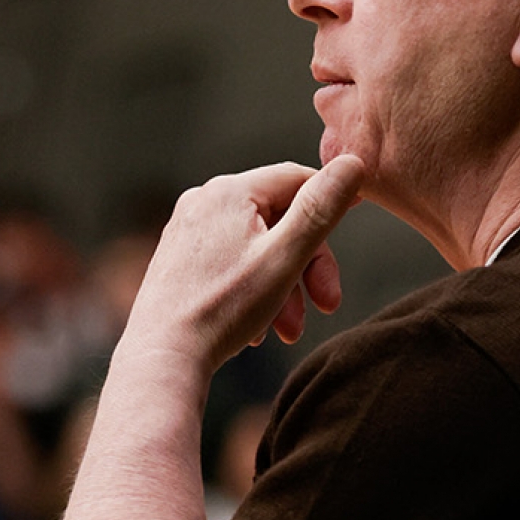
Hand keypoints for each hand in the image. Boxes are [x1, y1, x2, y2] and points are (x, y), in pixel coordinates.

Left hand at [125, 156, 367, 373]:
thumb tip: (354, 162)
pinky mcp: (179, 259)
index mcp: (229, 191)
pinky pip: (232, 263)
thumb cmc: (223, 308)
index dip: (330, 197)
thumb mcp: (285, 257)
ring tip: (287, 330)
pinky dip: (254, 291)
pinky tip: (259, 328)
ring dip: (284, 286)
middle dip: (308, 264)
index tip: (357, 211)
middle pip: (277, 219)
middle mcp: (203, 201)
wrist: (162, 356)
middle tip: (327, 305)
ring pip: (257, 247)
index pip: (295, 178)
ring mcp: (187, 230)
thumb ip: (320, 209)